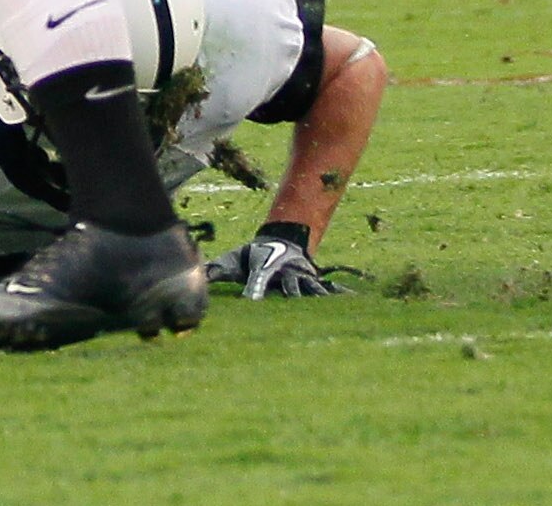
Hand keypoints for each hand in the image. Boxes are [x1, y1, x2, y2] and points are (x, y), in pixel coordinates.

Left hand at [205, 223, 347, 300]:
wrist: (279, 240)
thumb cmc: (252, 254)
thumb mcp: (233, 260)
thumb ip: (215, 269)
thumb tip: (196, 274)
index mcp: (265, 266)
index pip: (258, 281)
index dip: (254, 291)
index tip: (250, 303)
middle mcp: (286, 271)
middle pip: (290, 287)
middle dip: (292, 297)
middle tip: (293, 311)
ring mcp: (302, 275)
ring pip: (311, 288)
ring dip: (319, 297)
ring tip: (332, 310)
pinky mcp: (312, 279)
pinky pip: (328, 288)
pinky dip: (341, 294)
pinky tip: (356, 302)